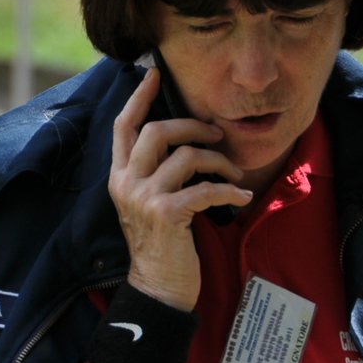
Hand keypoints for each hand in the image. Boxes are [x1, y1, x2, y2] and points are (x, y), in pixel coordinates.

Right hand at [108, 69, 252, 310]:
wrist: (157, 289)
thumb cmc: (160, 245)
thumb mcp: (147, 203)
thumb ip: (154, 173)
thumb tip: (183, 142)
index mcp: (119, 177)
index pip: (123, 126)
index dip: (139, 97)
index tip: (154, 74)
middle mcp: (127, 183)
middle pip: (156, 131)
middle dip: (192, 126)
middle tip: (216, 135)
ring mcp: (144, 198)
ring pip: (186, 156)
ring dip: (219, 162)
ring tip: (235, 174)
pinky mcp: (168, 214)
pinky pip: (206, 188)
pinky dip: (230, 190)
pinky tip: (243, 197)